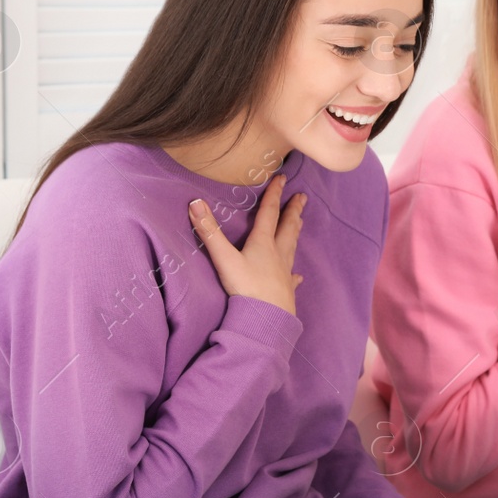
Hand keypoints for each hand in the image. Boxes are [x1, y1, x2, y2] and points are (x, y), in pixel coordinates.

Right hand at [189, 173, 305, 315]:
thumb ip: (209, 232)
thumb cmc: (247, 288)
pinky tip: (298, 275)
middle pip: (287, 227)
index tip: (283, 178)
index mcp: (263, 243)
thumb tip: (195, 203)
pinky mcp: (286, 290)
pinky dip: (295, 273)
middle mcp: (277, 254)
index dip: (274, 195)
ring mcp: (284, 272)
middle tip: (303, 197)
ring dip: (295, 233)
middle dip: (293, 211)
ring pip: (291, 247)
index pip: (269, 213)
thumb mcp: (224, 258)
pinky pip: (291, 278)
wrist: (268, 319)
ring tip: (301, 223)